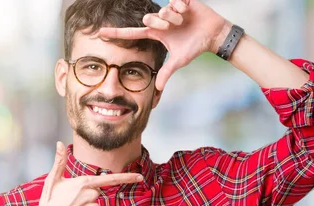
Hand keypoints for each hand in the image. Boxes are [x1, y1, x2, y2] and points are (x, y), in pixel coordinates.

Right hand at [29, 141, 142, 205]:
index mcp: (84, 183)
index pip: (110, 179)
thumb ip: (60, 161)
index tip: (140, 177)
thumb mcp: (54, 180)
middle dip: (86, 196)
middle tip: (70, 201)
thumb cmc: (49, 202)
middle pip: (96, 193)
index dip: (127, 178)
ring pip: (96, 205)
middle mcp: (91, 196)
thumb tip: (60, 143)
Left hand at [98, 0, 230, 90]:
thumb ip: (166, 72)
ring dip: (174, 17)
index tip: (101, 33)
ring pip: (163, 10)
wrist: (213, 35)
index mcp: (157, 33)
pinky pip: (174, 0)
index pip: (133, 33)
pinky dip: (181, 7)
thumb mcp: (179, 61)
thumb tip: (157, 88)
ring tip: (184, 20)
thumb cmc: (195, 46)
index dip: (117, 33)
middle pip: (148, 18)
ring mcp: (170, 10)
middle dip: (160, 23)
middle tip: (172, 27)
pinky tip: (188, 11)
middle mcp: (161, 21)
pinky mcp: (181, 0)